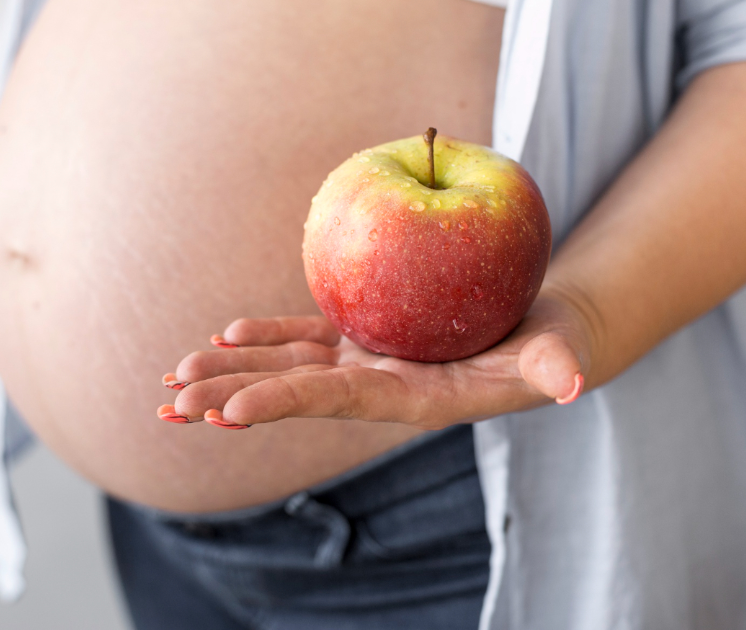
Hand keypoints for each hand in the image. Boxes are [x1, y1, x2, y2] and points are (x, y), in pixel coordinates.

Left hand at [159, 285, 595, 429]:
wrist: (537, 335)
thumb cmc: (552, 346)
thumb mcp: (558, 353)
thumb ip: (558, 368)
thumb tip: (574, 383)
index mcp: (414, 398)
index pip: (340, 402)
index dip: (286, 403)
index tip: (228, 412)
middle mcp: (380, 385)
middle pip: (296, 392)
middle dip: (234, 398)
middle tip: (170, 409)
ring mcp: (368, 361)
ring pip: (290, 367)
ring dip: (232, 371)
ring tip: (174, 379)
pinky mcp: (366, 336)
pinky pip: (308, 337)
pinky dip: (268, 336)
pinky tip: (227, 333)